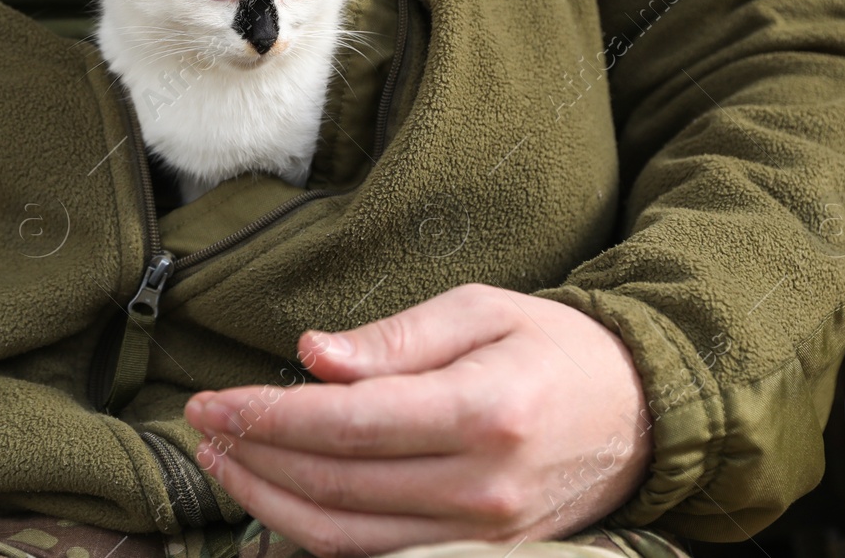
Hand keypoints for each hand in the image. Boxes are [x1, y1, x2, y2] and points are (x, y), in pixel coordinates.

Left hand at [183, 284, 652, 556]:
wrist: (640, 416)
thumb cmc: (554, 348)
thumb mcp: (480, 310)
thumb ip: (394, 339)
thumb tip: (312, 356)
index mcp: (484, 411)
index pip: (348, 424)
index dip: (268, 416)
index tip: (213, 400)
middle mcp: (482, 487)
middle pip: (336, 484)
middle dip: (256, 456)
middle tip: (205, 424)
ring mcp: (484, 536)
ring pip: (347, 537)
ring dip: (271, 504)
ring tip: (225, 462)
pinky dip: (318, 535)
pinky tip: (279, 500)